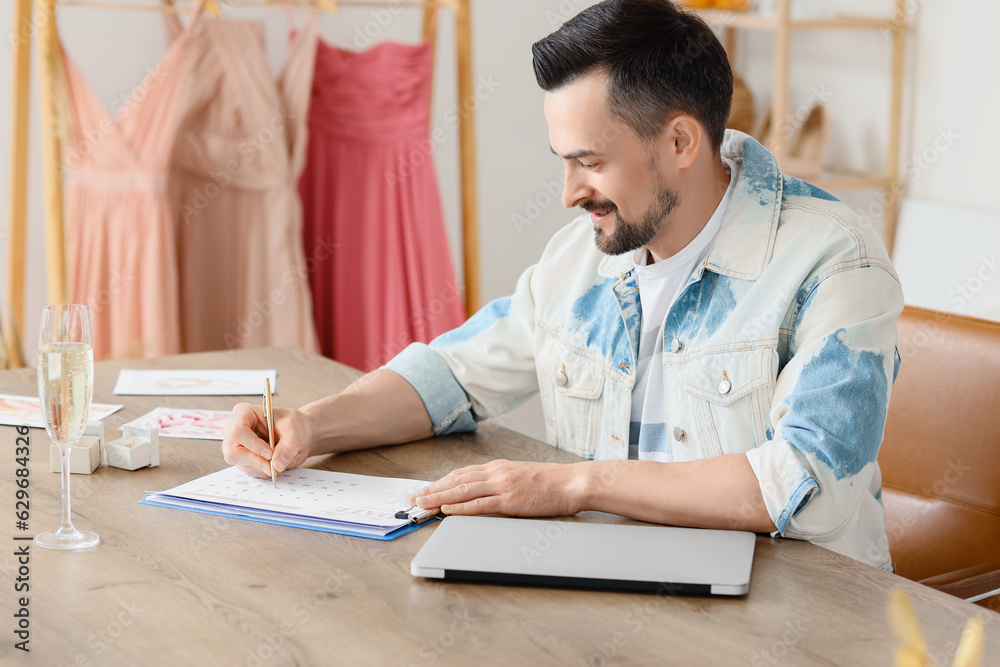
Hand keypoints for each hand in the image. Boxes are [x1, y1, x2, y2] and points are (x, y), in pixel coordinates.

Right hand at [222, 402, 313, 478]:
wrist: (300, 433)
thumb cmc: (293, 424)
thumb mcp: (294, 429)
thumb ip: (288, 446)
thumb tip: (277, 464)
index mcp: (244, 413)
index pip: (237, 431)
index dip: (252, 445)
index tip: (269, 453)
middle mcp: (235, 429)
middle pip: (232, 451)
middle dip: (254, 461)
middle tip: (273, 466)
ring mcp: (237, 445)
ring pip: (240, 464)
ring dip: (261, 468)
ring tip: (277, 461)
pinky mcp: (243, 458)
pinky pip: (248, 470)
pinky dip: (262, 471)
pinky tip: (273, 464)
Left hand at [407, 459, 584, 516]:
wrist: (572, 482)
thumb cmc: (550, 483)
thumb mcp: (519, 476)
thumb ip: (499, 482)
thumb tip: (479, 492)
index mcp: (497, 467)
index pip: (461, 473)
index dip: (439, 482)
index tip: (424, 490)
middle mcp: (496, 472)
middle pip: (456, 480)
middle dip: (432, 490)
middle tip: (414, 498)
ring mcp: (502, 485)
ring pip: (463, 491)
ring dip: (439, 498)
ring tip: (422, 504)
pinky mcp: (510, 500)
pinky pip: (480, 504)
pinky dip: (461, 508)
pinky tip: (447, 510)